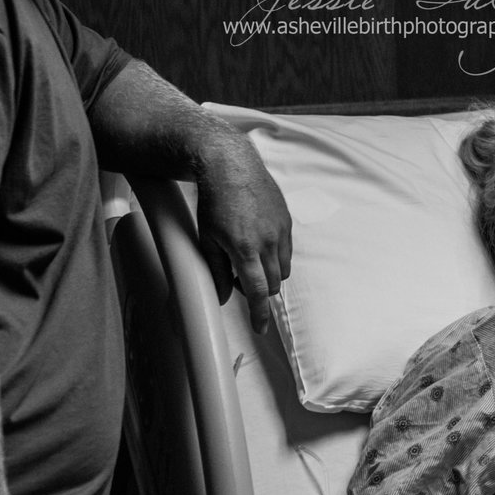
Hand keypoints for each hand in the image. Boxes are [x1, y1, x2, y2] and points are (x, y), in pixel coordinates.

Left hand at [194, 132, 293, 334]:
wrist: (231, 166)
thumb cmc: (214, 201)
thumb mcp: (207, 238)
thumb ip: (216, 270)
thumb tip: (223, 296)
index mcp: (245, 248)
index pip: (258, 291)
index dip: (259, 314)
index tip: (260, 328)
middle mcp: (268, 241)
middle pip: (273, 284)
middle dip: (260, 291)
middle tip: (241, 281)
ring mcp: (281, 230)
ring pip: (283, 269)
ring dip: (269, 275)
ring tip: (250, 262)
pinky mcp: (287, 220)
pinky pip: (287, 250)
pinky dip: (276, 257)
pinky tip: (260, 245)